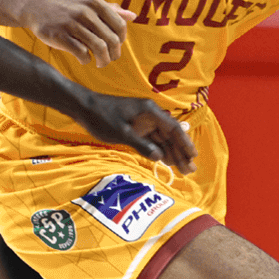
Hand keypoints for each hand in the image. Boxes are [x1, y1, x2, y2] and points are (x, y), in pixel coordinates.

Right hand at [18, 0, 134, 65]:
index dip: (121, 39)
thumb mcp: (89, 4)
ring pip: (99, 48)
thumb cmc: (68, 9)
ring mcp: (72, 24)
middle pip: (111, 39)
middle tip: (109, 59)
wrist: (37, 8)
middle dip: (114, 54)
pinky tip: (84, 59)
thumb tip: (133, 16)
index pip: (120, 25)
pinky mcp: (60, 36)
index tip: (115, 46)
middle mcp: (85, 12)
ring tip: (100, 63)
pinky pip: (81, 53)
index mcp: (95, 3)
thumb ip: (111, 10)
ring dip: (103, 60)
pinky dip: (86, 60)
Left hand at [72, 93, 197, 173]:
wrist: (84, 108)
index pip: (174, 128)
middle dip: (181, 152)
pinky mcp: (137, 128)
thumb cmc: (102, 117)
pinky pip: (153, 140)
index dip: (185, 143)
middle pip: (171, 135)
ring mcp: (144, 122)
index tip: (193, 156)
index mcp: (150, 111)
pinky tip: (168, 162)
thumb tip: (159, 157)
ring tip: (183, 169)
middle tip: (190, 170)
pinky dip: (160, 151)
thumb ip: (141, 145)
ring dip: (173, 154)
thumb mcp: (121, 133)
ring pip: (163, 139)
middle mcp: (151, 115)